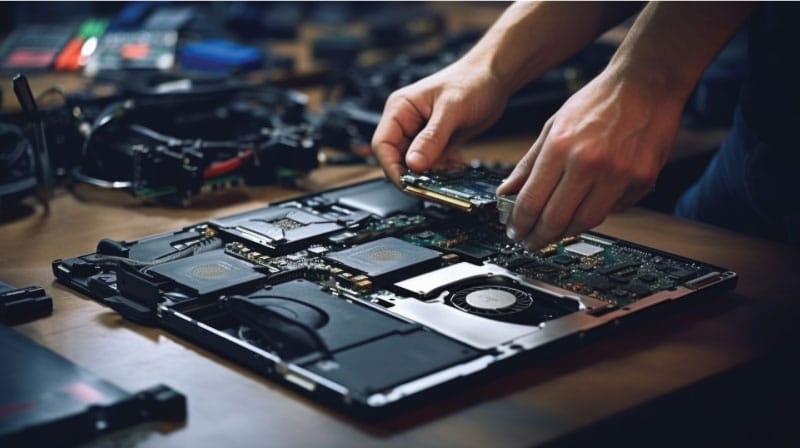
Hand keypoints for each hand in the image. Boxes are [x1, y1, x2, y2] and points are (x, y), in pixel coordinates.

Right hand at [371, 59, 511, 183]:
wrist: (494, 77)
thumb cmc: (472, 80)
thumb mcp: (451, 110)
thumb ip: (432, 138)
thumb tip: (414, 163)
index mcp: (400, 109)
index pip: (383, 145)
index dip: (392, 167)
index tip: (407, 183)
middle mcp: (407, 123)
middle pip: (397, 159)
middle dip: (412, 174)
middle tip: (430, 187)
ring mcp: (421, 134)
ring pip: (416, 165)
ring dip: (430, 176)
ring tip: (446, 180)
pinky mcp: (436, 143)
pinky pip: (432, 165)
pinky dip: (442, 172)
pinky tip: (455, 170)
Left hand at [497, 69, 683, 249]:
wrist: (646, 83)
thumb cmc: (599, 100)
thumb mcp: (553, 126)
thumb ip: (529, 163)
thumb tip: (507, 192)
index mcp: (561, 146)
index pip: (531, 201)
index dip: (519, 223)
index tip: (514, 231)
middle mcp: (589, 162)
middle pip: (556, 219)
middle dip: (538, 236)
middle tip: (530, 242)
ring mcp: (618, 174)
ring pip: (585, 222)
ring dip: (565, 232)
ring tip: (553, 232)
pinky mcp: (641, 180)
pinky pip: (613, 210)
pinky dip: (596, 213)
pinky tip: (585, 208)